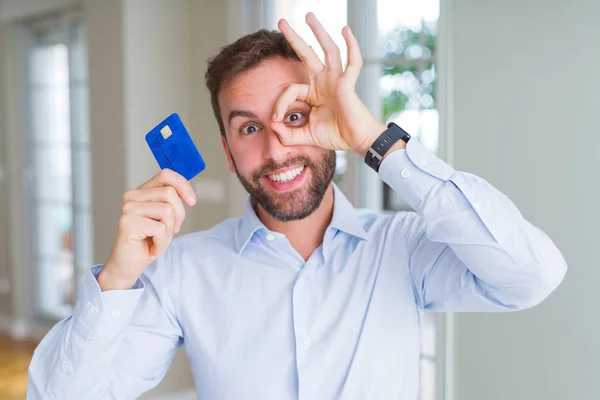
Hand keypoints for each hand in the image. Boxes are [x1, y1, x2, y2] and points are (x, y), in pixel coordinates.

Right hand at [99, 169, 195, 289]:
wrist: (129, 265)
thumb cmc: (148, 242)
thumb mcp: (165, 219)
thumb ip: (172, 203)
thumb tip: (187, 193)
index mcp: (142, 192)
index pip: (165, 174)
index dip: (183, 184)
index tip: (192, 201)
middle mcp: (132, 197)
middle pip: (170, 193)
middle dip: (179, 215)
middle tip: (170, 231)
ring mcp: (128, 209)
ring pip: (168, 211)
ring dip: (169, 231)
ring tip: (157, 239)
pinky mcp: (128, 223)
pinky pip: (160, 229)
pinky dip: (162, 242)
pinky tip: (151, 247)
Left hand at [272, 13, 391, 156]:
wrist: (356, 142)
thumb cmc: (335, 136)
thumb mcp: (306, 135)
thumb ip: (288, 134)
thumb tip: (273, 126)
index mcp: (314, 92)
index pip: (291, 89)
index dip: (280, 103)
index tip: (275, 120)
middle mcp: (324, 82)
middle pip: (307, 54)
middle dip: (294, 38)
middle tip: (280, 21)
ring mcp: (336, 80)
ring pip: (328, 50)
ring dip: (318, 32)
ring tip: (308, 15)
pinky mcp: (348, 83)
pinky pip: (352, 62)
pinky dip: (351, 45)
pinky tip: (345, 30)